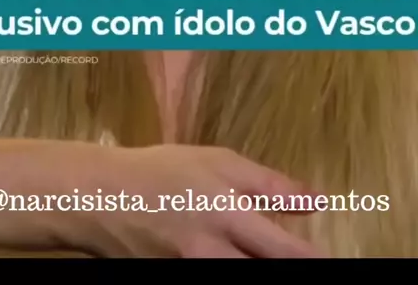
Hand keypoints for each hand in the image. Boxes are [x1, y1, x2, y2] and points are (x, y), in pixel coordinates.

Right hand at [58, 143, 322, 257]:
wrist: (104, 198)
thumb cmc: (164, 171)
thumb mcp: (218, 162)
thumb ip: (268, 184)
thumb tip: (316, 200)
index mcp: (228, 216)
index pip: (286, 251)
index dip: (314, 259)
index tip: (331, 259)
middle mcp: (212, 255)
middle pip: (263, 273)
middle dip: (286, 269)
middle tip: (303, 259)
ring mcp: (192, 273)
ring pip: (238, 278)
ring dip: (257, 269)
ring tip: (261, 253)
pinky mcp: (176, 281)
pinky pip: (213, 280)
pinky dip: (231, 269)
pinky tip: (232, 257)